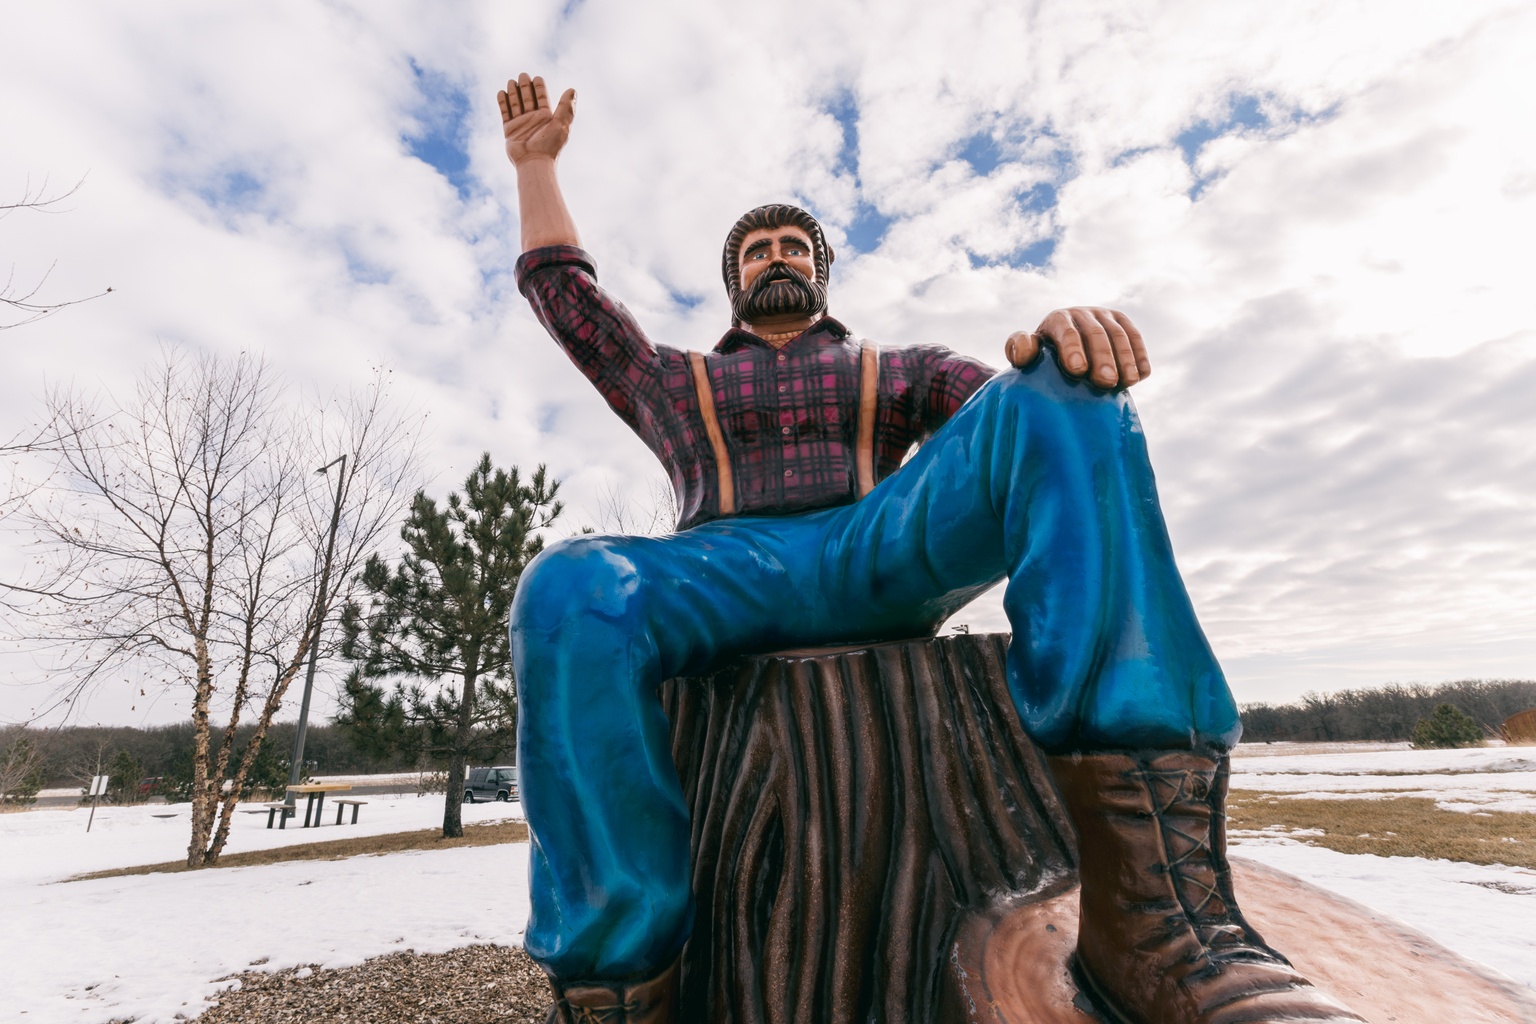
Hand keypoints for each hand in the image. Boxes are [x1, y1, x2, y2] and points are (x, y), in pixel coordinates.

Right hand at [499, 73, 574, 166]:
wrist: (534, 162)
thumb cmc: (549, 146)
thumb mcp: (561, 125)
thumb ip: (566, 107)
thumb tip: (572, 89)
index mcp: (546, 118)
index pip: (541, 97)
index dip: (539, 86)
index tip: (536, 78)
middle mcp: (533, 119)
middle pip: (527, 98)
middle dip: (524, 86)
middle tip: (522, 75)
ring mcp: (521, 124)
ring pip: (515, 103)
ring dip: (513, 92)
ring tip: (511, 82)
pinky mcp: (509, 130)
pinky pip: (505, 113)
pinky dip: (503, 102)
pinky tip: (502, 92)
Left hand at [1004, 307, 1149, 388]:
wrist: (1064, 352)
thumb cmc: (1042, 359)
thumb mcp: (1027, 356)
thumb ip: (1019, 350)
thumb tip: (1024, 353)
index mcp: (1057, 319)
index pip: (1066, 330)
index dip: (1072, 348)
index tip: (1077, 371)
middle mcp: (1082, 313)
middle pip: (1096, 333)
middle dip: (1102, 357)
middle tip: (1105, 382)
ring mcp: (1105, 316)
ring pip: (1118, 334)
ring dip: (1125, 358)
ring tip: (1126, 382)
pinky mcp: (1123, 324)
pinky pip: (1135, 337)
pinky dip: (1140, 355)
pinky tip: (1141, 376)